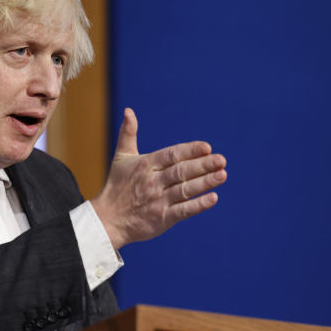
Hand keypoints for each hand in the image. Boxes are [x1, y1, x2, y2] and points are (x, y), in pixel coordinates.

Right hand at [91, 108, 226, 249]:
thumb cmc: (117, 186)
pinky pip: (183, 211)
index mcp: (145, 165)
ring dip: (205, 182)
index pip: (172, 154)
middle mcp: (153, 181)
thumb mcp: (121, 157)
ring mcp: (158, 201)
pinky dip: (198, 205)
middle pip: (181, 171)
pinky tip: (213, 198)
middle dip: (203, 165)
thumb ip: (128, 134)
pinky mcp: (162, 219)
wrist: (107, 220)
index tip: (207, 147)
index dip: (190, 150)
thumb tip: (129, 110)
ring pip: (185, 189)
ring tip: (222, 175)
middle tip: (222, 160)